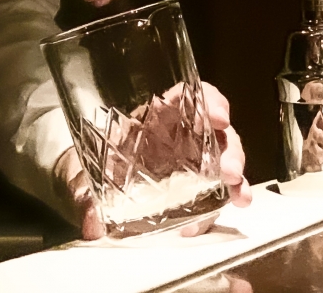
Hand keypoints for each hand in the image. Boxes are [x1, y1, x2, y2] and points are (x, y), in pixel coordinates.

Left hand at [53, 82, 251, 239]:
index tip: (219, 117)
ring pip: (224, 158)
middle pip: (216, 132)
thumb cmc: (94, 162)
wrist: (91, 182)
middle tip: (229, 172)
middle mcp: (182, 134)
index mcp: (158, 117)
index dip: (211, 102)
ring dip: (234, 175)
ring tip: (237, 195)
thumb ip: (87, 196)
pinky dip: (232, 194)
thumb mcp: (85, 173)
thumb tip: (92, 224)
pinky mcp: (198, 183)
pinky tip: (238, 203)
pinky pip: (220, 184)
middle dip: (228, 150)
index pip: (192, 97)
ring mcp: (193, 159)